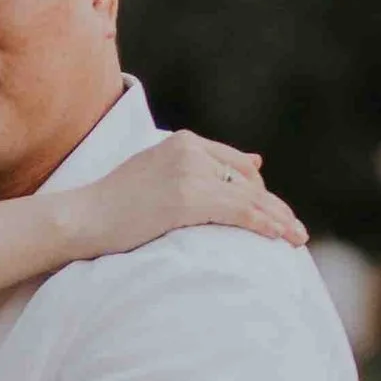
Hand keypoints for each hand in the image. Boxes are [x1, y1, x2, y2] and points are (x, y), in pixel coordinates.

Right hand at [67, 131, 306, 259]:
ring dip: (277, 220)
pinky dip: (263, 224)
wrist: (83, 216)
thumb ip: (199, 167)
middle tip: (296, 231)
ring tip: (297, 239)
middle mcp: (190, 150)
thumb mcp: (158, 173)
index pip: (236, 166)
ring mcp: (189, 172)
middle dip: (275, 208)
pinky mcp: (187, 197)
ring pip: (248, 197)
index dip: (260, 193)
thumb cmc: (114, 204)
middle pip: (247, 181)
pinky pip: (238, 211)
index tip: (276, 214)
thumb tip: (256, 164)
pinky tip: (278, 238)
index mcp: (183, 141)